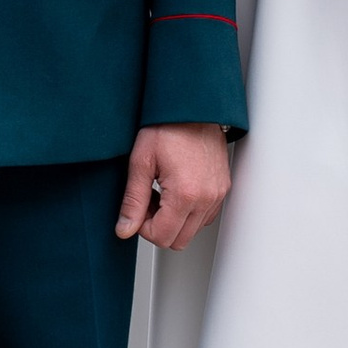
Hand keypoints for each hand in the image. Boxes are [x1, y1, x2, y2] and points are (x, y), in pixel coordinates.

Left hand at [117, 123, 230, 249]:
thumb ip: (132, 201)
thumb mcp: (141, 162)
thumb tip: (125, 229)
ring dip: (174, 220)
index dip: (143, 228)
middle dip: (158, 226)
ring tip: (162, 193)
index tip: (138, 208)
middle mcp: (206, 198)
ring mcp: (217, 194)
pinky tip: (177, 190)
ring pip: (192, 231)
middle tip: (148, 201)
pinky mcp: (222, 188)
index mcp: (185, 194)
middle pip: (179, 240)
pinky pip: (204, 216)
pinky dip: (189, 212)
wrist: (193, 106)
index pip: (161, 237)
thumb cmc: (168, 126)